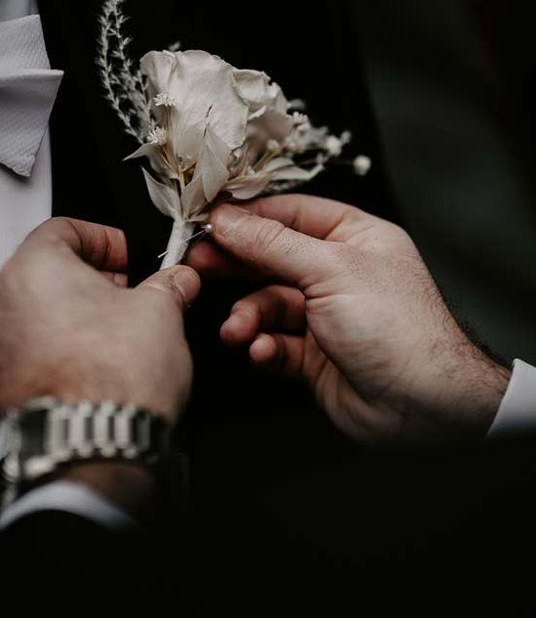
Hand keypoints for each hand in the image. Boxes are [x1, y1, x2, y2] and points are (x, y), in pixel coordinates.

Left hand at [0, 217, 199, 439]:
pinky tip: (25, 364)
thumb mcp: (161, 314)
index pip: (64, 230)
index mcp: (36, 268)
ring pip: (13, 316)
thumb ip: (168, 286)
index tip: (126, 259)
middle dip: (81, 282)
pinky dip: (1, 358)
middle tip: (119, 301)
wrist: (92, 447)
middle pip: (39, 274)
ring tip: (89, 340)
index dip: (102, 240)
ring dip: (49, 319)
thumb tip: (178, 280)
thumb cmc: (116, 378)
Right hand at [188, 196, 509, 441]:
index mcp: (353, 238)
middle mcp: (338, 273)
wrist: (423, 407)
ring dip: (247, 317)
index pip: (291, 213)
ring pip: (267, 304)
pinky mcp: (312, 354)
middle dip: (235, 264)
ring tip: (238, 331)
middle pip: (272, 258)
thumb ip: (271, 244)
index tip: (209, 219)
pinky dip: (263, 347)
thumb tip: (227, 219)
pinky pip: (273, 342)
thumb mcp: (329, 270)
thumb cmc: (398, 328)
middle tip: (198, 264)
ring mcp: (324, 315)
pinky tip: (262, 352)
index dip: (249, 215)